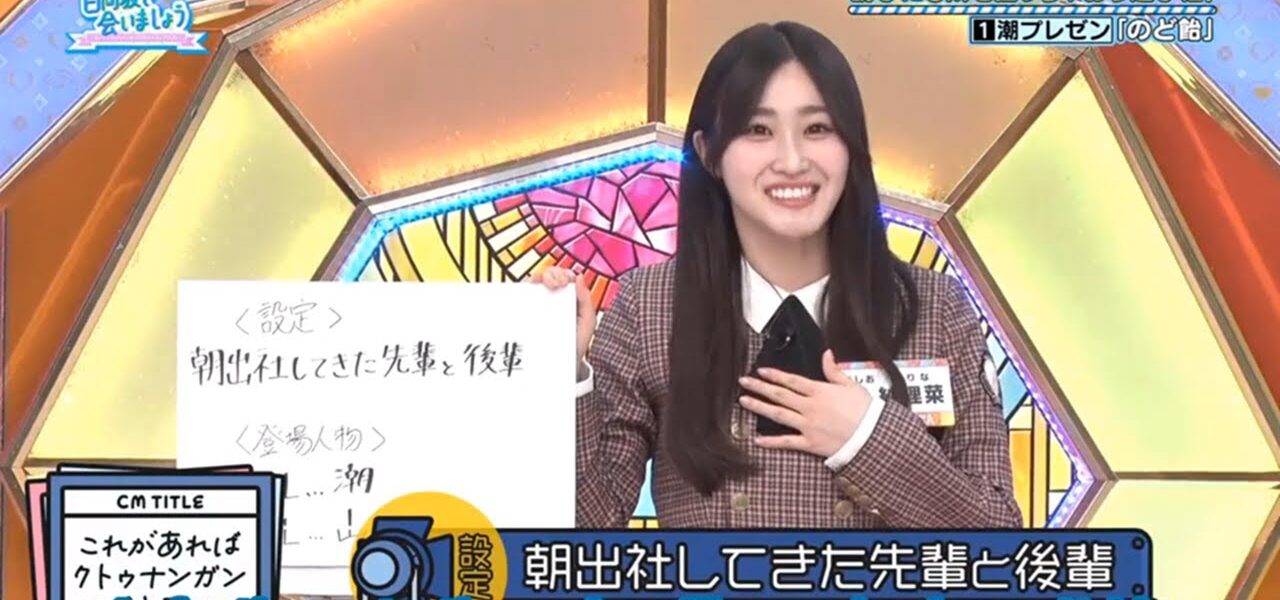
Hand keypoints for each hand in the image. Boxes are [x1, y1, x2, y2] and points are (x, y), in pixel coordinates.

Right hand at [530, 267, 595, 364]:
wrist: (560, 367)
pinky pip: (519, 296)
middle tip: (557, 283)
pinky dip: (522, 288)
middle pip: (548, 275)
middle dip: (552, 273)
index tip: (565, 282)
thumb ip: (586, 300)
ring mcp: (536, 305)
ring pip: (534, 282)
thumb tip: (579, 277)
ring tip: (547, 284)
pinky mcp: (524, 312)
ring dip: (539, 277)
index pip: (564, 277)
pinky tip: (529, 289)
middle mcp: (551, 298)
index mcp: (567, 298)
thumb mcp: (587, 322)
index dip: (564, 274)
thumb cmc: (575, 344)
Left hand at [737, 349, 870, 457]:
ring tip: (744, 402)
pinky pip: (787, 442)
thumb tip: (826, 354)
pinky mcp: (810, 443)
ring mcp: (808, 426)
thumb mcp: (852, 385)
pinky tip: (757, 440)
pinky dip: (771, 442)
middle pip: (780, 395)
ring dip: (760, 407)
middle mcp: (810, 407)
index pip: (792, 381)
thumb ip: (834, 371)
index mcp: (820, 391)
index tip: (761, 371)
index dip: (775, 375)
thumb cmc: (866, 411)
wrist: (873, 437)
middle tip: (744, 382)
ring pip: (778, 415)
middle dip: (760, 387)